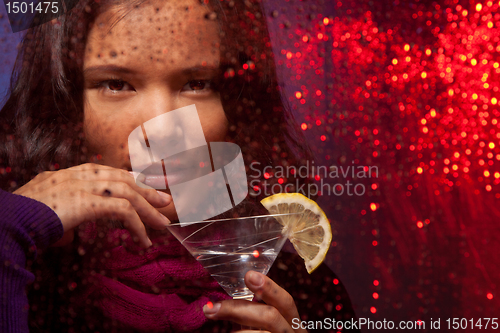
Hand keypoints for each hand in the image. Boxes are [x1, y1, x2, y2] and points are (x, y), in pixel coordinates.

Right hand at [13, 163, 171, 247]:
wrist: (8, 219)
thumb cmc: (23, 217)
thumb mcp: (45, 209)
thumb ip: (60, 214)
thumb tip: (67, 233)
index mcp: (72, 174)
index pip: (110, 172)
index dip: (132, 179)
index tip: (148, 187)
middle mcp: (81, 175)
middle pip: (124, 179)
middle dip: (147, 190)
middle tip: (165, 202)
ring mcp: (85, 187)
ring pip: (128, 193)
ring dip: (149, 210)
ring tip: (162, 224)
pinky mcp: (88, 202)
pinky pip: (123, 212)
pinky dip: (137, 226)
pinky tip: (143, 239)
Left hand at [203, 271, 306, 332]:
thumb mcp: (268, 327)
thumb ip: (255, 314)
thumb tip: (223, 302)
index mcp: (292, 324)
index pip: (285, 302)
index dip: (269, 288)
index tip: (248, 275)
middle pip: (270, 317)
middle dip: (238, 309)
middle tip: (211, 308)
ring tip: (219, 331)